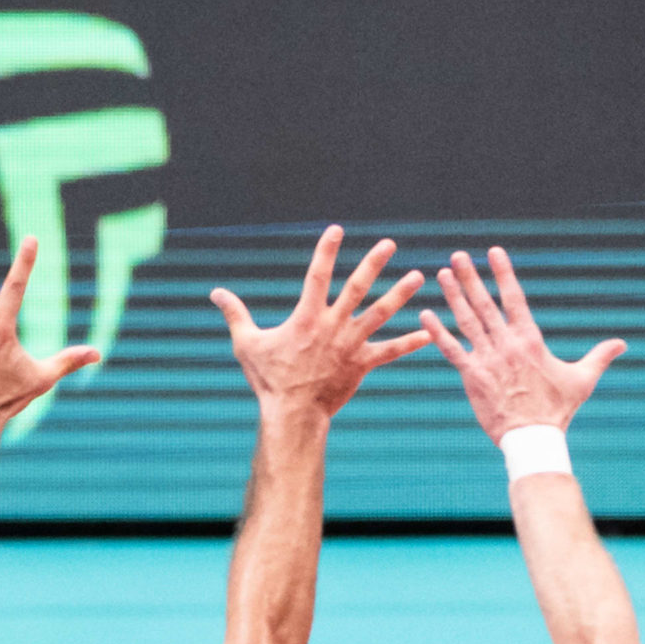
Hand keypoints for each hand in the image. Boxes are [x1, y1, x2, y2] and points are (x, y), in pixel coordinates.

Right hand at [211, 226, 427, 419]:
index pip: (317, 275)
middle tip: (390, 244)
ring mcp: (351, 345)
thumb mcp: (247, 344)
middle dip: (374, 264)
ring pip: (380, 314)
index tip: (337, 229)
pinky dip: (409, 343)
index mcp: (307, 317)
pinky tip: (429, 333)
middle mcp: (333, 326)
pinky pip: (390, 352)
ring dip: (400, 294)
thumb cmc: (269, 380)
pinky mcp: (362, 364)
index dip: (327, 250)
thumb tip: (215, 293)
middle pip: (357, 288)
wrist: (292, 414)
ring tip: (419, 276)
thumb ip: (235, 314)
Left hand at [421, 247, 624, 441]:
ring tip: (441, 274)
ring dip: (453, 296)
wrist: (533, 438)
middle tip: (458, 256)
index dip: (503, 273)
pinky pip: (451, 350)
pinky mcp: (471, 376)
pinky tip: (425, 314)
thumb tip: (622, 344)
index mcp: (530, 340)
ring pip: (466, 321)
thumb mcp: (582, 380)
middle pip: (485, 304)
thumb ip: (600, 357)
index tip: (493, 252)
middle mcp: (506, 344)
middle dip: (470, 278)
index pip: (514, 298)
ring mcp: (487, 359)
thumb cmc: (558, 410)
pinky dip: (437, 332)